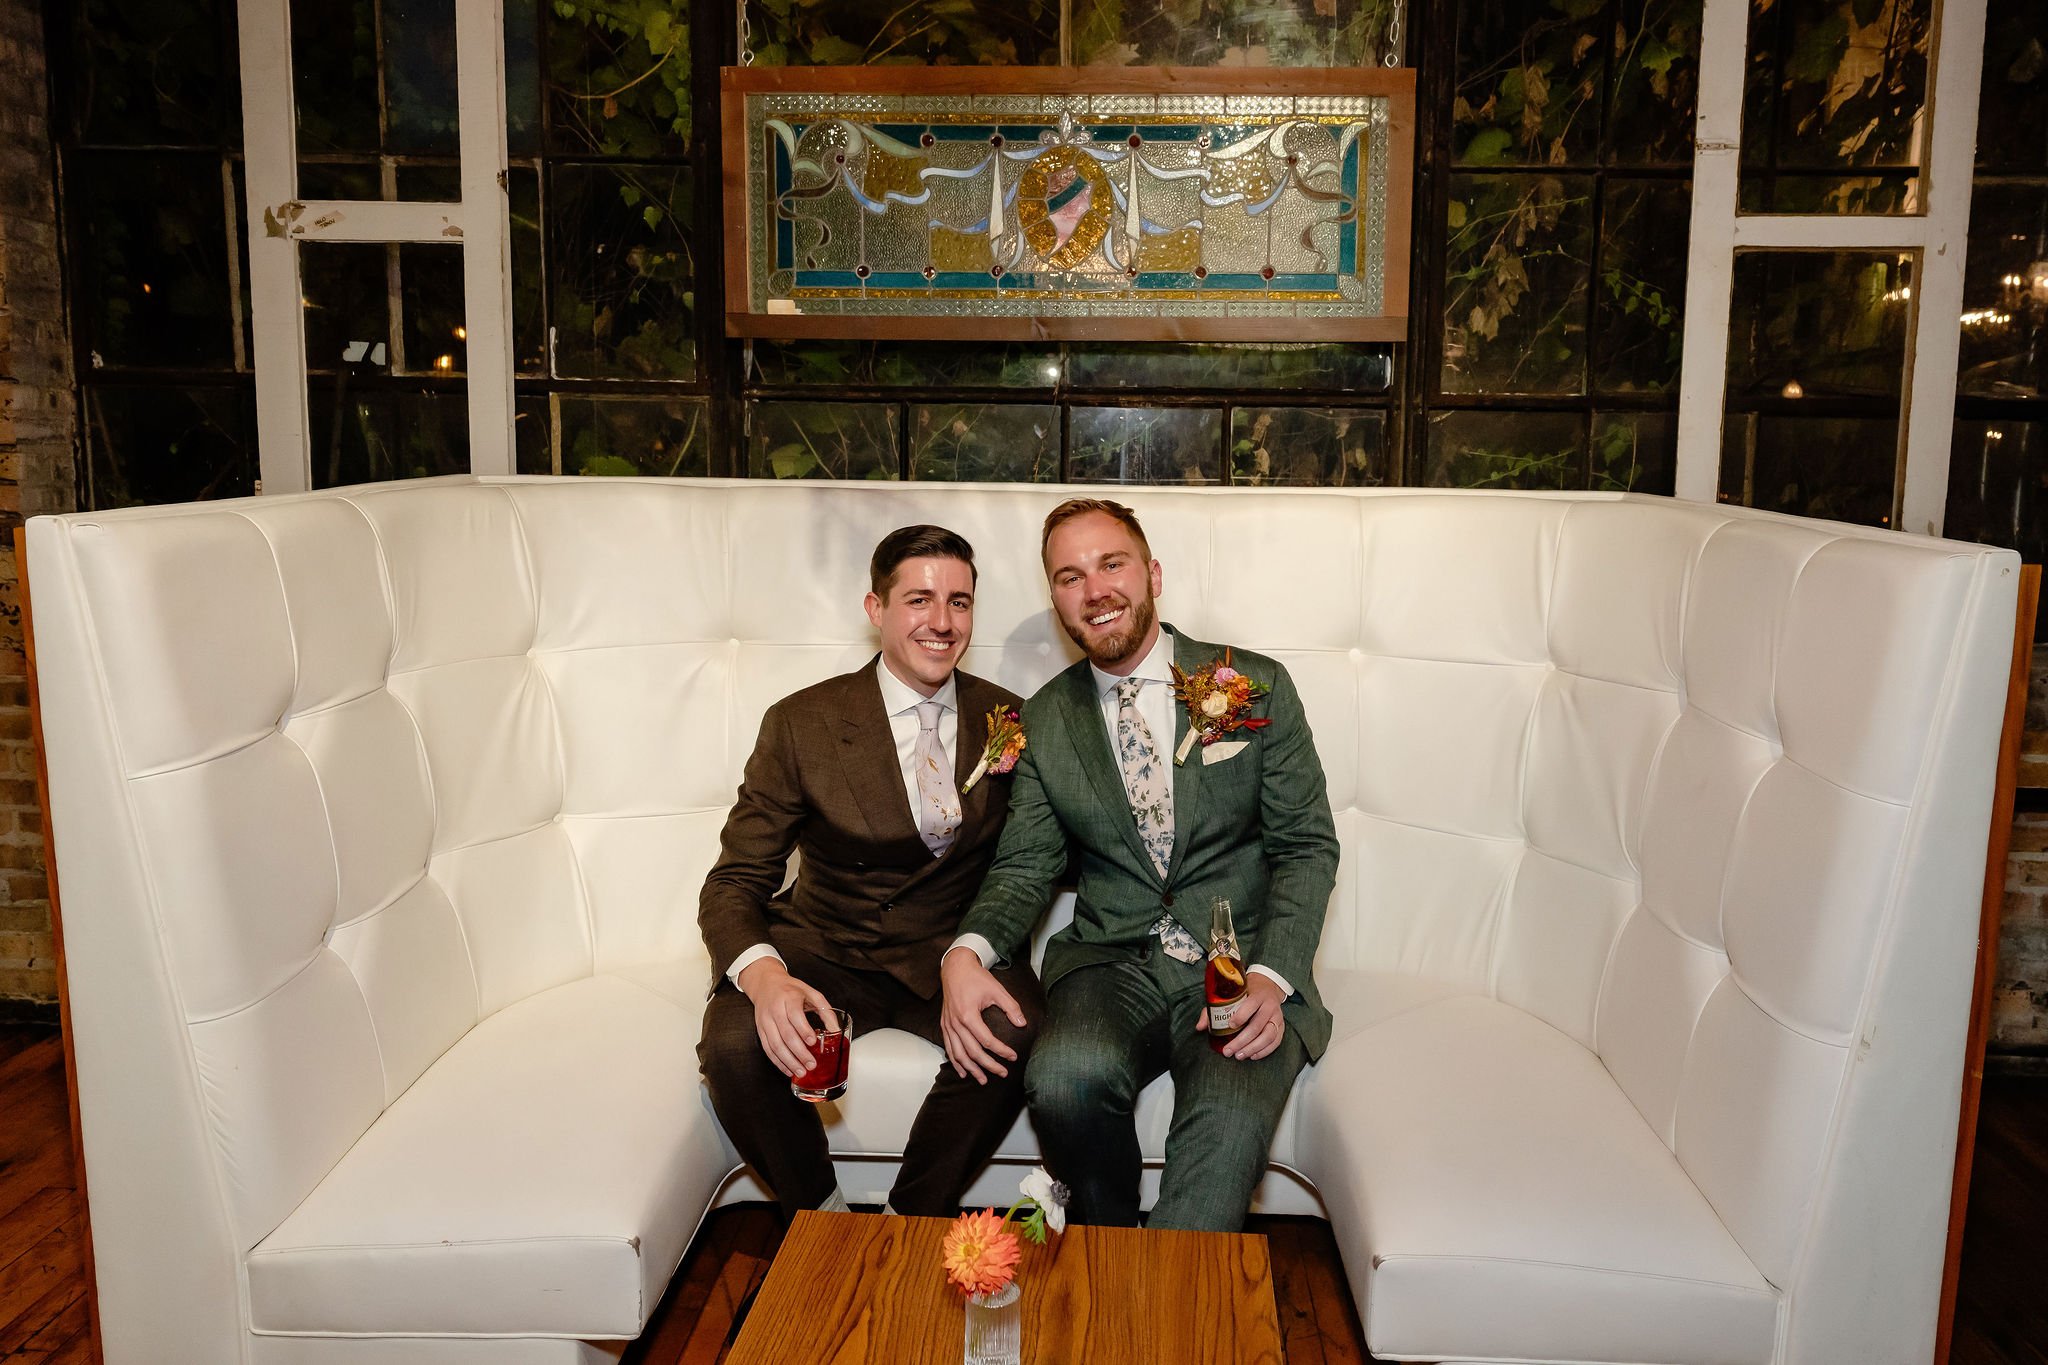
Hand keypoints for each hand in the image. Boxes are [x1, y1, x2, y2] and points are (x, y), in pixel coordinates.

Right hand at [738, 957, 837, 1078]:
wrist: (765, 983)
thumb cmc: (790, 989)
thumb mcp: (811, 993)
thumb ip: (825, 1011)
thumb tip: (836, 1030)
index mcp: (789, 998)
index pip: (795, 1015)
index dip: (804, 1030)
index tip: (813, 1042)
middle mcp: (775, 1010)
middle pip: (786, 1034)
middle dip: (799, 1052)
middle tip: (811, 1064)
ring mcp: (765, 1021)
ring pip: (775, 1045)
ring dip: (788, 1061)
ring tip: (801, 1072)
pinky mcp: (760, 1030)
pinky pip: (767, 1049)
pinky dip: (778, 1061)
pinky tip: (787, 1069)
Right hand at [939, 946, 1026, 1085]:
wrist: (955, 968)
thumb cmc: (976, 978)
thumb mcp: (997, 990)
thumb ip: (1011, 1007)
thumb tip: (1023, 1024)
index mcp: (968, 1015)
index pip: (987, 1040)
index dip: (1001, 1050)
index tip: (1013, 1057)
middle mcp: (956, 1023)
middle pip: (972, 1052)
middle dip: (988, 1065)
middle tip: (1003, 1073)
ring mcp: (948, 1025)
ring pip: (958, 1054)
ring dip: (971, 1069)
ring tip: (983, 1080)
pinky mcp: (944, 1025)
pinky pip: (949, 1048)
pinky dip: (955, 1062)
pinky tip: (963, 1072)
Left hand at [1199, 972, 1286, 1060]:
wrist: (1268, 988)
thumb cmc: (1247, 993)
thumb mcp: (1233, 995)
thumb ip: (1215, 1010)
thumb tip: (1200, 1026)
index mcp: (1257, 995)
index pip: (1251, 1005)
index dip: (1241, 1016)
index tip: (1230, 1025)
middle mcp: (1269, 1006)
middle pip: (1257, 1025)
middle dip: (1242, 1041)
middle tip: (1229, 1050)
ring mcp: (1277, 1017)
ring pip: (1268, 1035)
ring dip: (1253, 1048)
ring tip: (1239, 1056)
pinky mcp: (1281, 1026)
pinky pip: (1275, 1042)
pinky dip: (1264, 1051)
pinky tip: (1252, 1056)